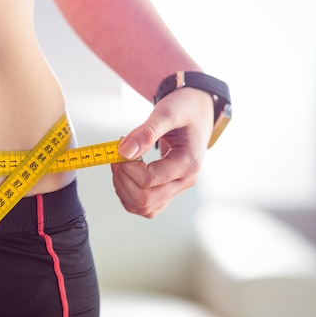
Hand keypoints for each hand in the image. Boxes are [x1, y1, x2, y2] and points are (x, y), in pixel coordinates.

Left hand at [111, 87, 213, 217]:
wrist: (197, 111)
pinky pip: (144, 206)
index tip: (121, 145)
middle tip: (117, 156)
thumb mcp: (168, 112)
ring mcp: (176, 188)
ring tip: (120, 163)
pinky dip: (128, 195)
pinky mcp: (167, 190)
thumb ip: (147, 132)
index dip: (127, 167)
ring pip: (143, 207)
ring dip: (123, 188)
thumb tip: (123, 152)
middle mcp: (184, 181)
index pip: (149, 180)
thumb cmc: (186, 109)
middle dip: (122, 178)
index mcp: (188, 163)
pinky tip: (125, 174)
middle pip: (145, 200)